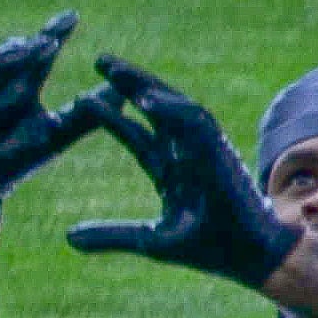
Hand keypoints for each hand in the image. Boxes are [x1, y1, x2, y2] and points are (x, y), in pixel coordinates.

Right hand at [0, 11, 98, 205]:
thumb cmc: (15, 156)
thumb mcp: (56, 136)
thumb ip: (85, 116)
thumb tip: (121, 95)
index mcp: (24, 83)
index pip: (41, 53)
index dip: (55, 32)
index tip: (72, 17)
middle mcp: (0, 82)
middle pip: (14, 52)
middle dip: (32, 44)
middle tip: (51, 40)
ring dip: (6, 56)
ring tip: (25, 49)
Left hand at [65, 56, 300, 290]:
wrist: (250, 257)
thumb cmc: (208, 248)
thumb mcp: (149, 240)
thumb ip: (110, 235)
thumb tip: (67, 237)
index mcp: (172, 171)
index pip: (138, 135)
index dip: (112, 117)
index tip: (82, 99)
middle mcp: (188, 154)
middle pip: (156, 111)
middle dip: (129, 85)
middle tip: (100, 60)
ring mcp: (205, 150)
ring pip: (174, 107)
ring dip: (146, 86)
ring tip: (114, 70)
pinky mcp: (220, 154)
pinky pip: (195, 125)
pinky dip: (172, 111)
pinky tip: (146, 101)